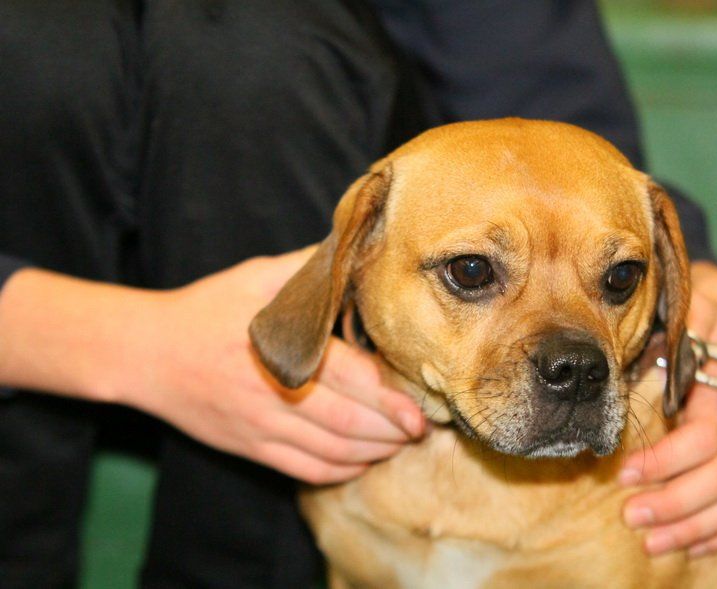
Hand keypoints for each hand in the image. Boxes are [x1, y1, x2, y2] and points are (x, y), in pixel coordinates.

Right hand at [116, 250, 425, 483]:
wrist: (144, 352)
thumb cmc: (206, 310)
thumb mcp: (256, 277)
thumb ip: (307, 271)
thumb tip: (354, 254)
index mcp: (280, 351)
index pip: (349, 382)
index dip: (390, 401)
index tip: (419, 410)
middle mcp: (272, 395)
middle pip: (347, 424)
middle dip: (392, 432)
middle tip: (421, 430)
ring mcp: (260, 427)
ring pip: (330, 453)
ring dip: (372, 454)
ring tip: (399, 445)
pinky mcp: (249, 447)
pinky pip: (302, 471)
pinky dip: (338, 471)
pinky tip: (361, 462)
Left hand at [619, 261, 716, 556]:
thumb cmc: (693, 324)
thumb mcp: (683, 315)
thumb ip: (670, 330)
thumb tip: (650, 343)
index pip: (703, 438)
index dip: (664, 461)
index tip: (623, 473)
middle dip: (674, 504)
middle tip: (630, 517)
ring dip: (693, 527)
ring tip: (650, 541)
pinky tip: (690, 546)